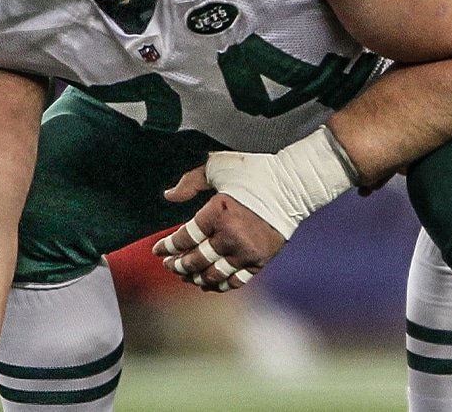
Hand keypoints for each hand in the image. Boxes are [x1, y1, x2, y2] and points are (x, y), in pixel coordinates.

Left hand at [155, 166, 287, 291]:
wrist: (294, 185)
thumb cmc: (255, 172)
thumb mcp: (219, 167)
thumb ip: (191, 181)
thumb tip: (169, 196)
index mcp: (217, 213)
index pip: (184, 238)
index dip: (167, 246)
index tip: (157, 250)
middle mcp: (230, 236)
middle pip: (195, 260)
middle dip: (178, 265)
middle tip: (169, 265)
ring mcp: (246, 251)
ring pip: (213, 275)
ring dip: (195, 278)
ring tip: (186, 276)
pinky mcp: (260, 260)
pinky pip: (235, 281)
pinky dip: (219, 285)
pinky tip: (209, 284)